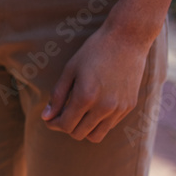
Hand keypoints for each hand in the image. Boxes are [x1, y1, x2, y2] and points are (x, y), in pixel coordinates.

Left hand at [42, 26, 152, 141]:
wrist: (127, 40)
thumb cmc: (94, 51)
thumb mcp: (70, 70)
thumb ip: (57, 95)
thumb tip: (46, 117)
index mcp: (86, 97)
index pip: (66, 125)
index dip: (53, 124)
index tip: (49, 118)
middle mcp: (104, 107)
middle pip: (79, 134)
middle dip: (66, 126)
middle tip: (61, 113)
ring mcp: (119, 109)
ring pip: (96, 135)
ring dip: (83, 128)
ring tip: (77, 112)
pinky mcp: (129, 107)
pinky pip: (110, 126)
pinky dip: (98, 122)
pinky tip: (93, 106)